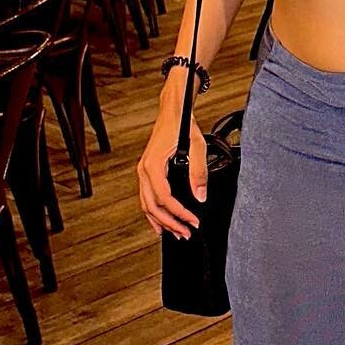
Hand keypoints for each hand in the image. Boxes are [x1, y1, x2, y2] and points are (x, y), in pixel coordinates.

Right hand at [137, 104, 206, 241]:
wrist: (173, 110)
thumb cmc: (182, 124)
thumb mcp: (197, 146)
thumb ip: (198, 172)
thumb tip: (200, 196)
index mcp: (153, 165)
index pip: (164, 198)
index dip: (179, 213)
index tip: (193, 222)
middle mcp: (144, 170)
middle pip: (152, 206)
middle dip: (169, 223)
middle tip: (185, 234)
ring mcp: (143, 171)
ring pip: (147, 204)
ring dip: (161, 221)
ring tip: (175, 233)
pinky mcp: (147, 172)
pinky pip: (146, 197)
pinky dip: (154, 212)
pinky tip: (161, 222)